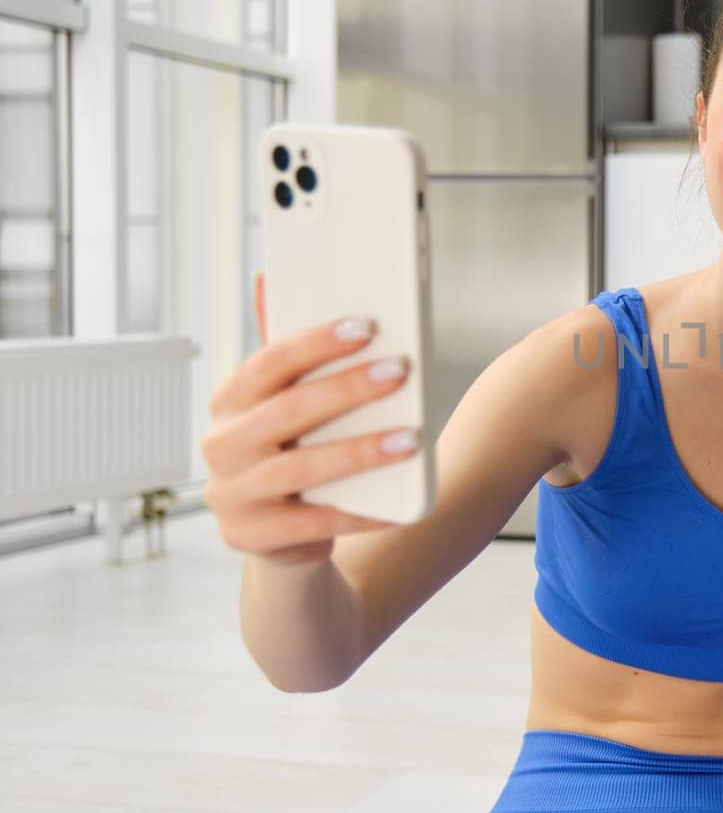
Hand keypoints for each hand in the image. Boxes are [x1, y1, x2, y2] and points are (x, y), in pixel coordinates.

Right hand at [199, 271, 406, 564]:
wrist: (281, 536)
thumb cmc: (291, 451)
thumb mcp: (284, 402)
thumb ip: (285, 350)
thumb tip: (269, 275)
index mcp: (229, 401)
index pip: (267, 363)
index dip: (315, 343)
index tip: (367, 326)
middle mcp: (221, 444)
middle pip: (288, 411)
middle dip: (348, 389)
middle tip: (400, 372)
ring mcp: (231, 494)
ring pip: (302, 467)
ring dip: (361, 451)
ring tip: (410, 438)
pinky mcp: (250, 536)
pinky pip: (314, 522)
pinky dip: (361, 512)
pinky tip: (398, 503)